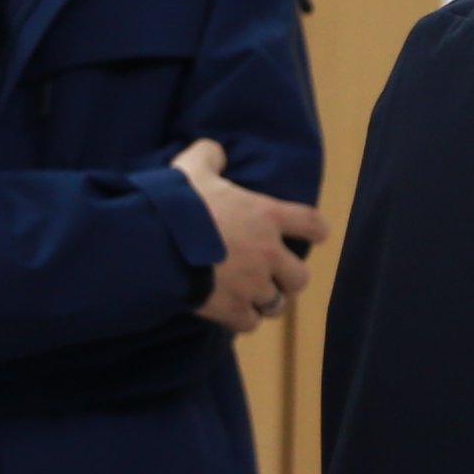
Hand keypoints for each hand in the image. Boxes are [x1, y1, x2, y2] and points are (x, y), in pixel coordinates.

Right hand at [173, 137, 323, 334]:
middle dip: (289, 278)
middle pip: (300, 277)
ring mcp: (253, 286)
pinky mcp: (232, 309)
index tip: (314, 235)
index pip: (312, 224)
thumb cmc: (180, 204)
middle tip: (273, 274)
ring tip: (252, 297)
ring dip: (266, 301)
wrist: (157, 246)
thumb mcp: (193, 168)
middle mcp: (268, 254)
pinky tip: (231, 312)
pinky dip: (243, 320)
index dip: (316, 231)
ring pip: (277, 305)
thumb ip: (209, 155)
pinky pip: (249, 323)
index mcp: (267, 217)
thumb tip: (215, 150)